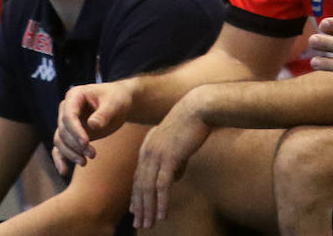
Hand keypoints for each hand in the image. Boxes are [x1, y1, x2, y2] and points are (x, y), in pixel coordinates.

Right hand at [53, 81, 132, 172]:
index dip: (75, 130)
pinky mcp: (71, 135)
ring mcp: (67, 123)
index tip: (86, 143)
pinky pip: (59, 148)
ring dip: (71, 153)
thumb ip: (104, 114)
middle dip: (76, 144)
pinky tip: (64, 171)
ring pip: (60, 141)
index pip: (69, 115)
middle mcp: (67, 108)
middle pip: (63, 130)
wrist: (119, 103)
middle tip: (93, 154)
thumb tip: (92, 126)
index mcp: (75, 96)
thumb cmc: (117, 99)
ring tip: (86, 162)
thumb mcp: (114, 104)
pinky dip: (60, 159)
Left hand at [129, 95, 209, 228]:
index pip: (138, 176)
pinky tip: (161, 215)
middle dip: (139, 207)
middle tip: (139, 224)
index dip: (136, 195)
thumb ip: (173, 161)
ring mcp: (156, 154)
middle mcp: (147, 151)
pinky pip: (162, 185)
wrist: (197, 108)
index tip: (134, 210)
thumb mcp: (177, 144)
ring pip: (148, 188)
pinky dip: (161, 202)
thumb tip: (174, 178)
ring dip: (148, 209)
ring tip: (148, 225)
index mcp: (147, 146)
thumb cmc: (191, 124)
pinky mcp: (169, 157)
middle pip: (140, 185)